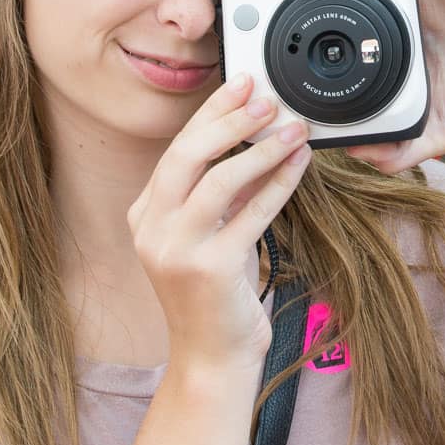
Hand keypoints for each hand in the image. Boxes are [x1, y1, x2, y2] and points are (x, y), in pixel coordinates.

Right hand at [126, 71, 310, 370]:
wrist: (212, 358)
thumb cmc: (216, 296)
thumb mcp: (210, 234)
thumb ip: (223, 194)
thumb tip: (257, 139)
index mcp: (146, 215)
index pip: (178, 149)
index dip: (211, 114)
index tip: (240, 86)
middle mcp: (152, 229)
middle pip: (187, 155)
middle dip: (228, 120)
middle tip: (264, 98)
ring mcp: (176, 250)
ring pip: (217, 180)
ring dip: (260, 149)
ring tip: (292, 129)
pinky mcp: (208, 270)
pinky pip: (251, 214)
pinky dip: (279, 183)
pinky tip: (299, 165)